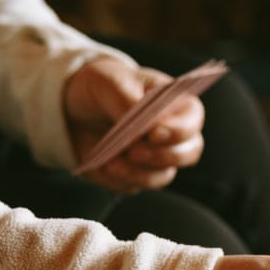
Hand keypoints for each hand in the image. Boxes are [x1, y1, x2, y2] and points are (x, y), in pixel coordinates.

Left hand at [63, 57, 203, 193]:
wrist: (77, 107)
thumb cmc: (104, 87)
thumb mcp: (112, 83)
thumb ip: (128, 102)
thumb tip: (139, 127)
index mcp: (175, 104)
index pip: (192, 120)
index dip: (179, 130)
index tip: (153, 133)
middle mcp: (173, 134)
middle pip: (188, 153)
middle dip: (161, 156)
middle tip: (133, 151)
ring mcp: (157, 158)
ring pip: (163, 176)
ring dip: (137, 173)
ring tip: (110, 162)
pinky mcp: (136, 175)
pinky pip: (134, 186)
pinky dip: (117, 180)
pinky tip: (101, 166)